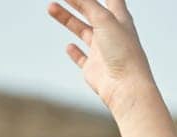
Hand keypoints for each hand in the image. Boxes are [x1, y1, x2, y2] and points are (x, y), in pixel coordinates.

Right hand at [46, 1, 155, 115]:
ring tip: (50, 7)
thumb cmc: (122, 51)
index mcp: (120, 18)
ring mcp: (102, 51)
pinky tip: (68, 46)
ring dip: (67, 19)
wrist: (126, 87)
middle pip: (90, 10)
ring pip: (82, 31)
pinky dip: (75, 52)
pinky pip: (83, 58)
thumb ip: (88, 3)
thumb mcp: (104, 20)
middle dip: (75, 0)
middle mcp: (112, 33)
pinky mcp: (94, 69)